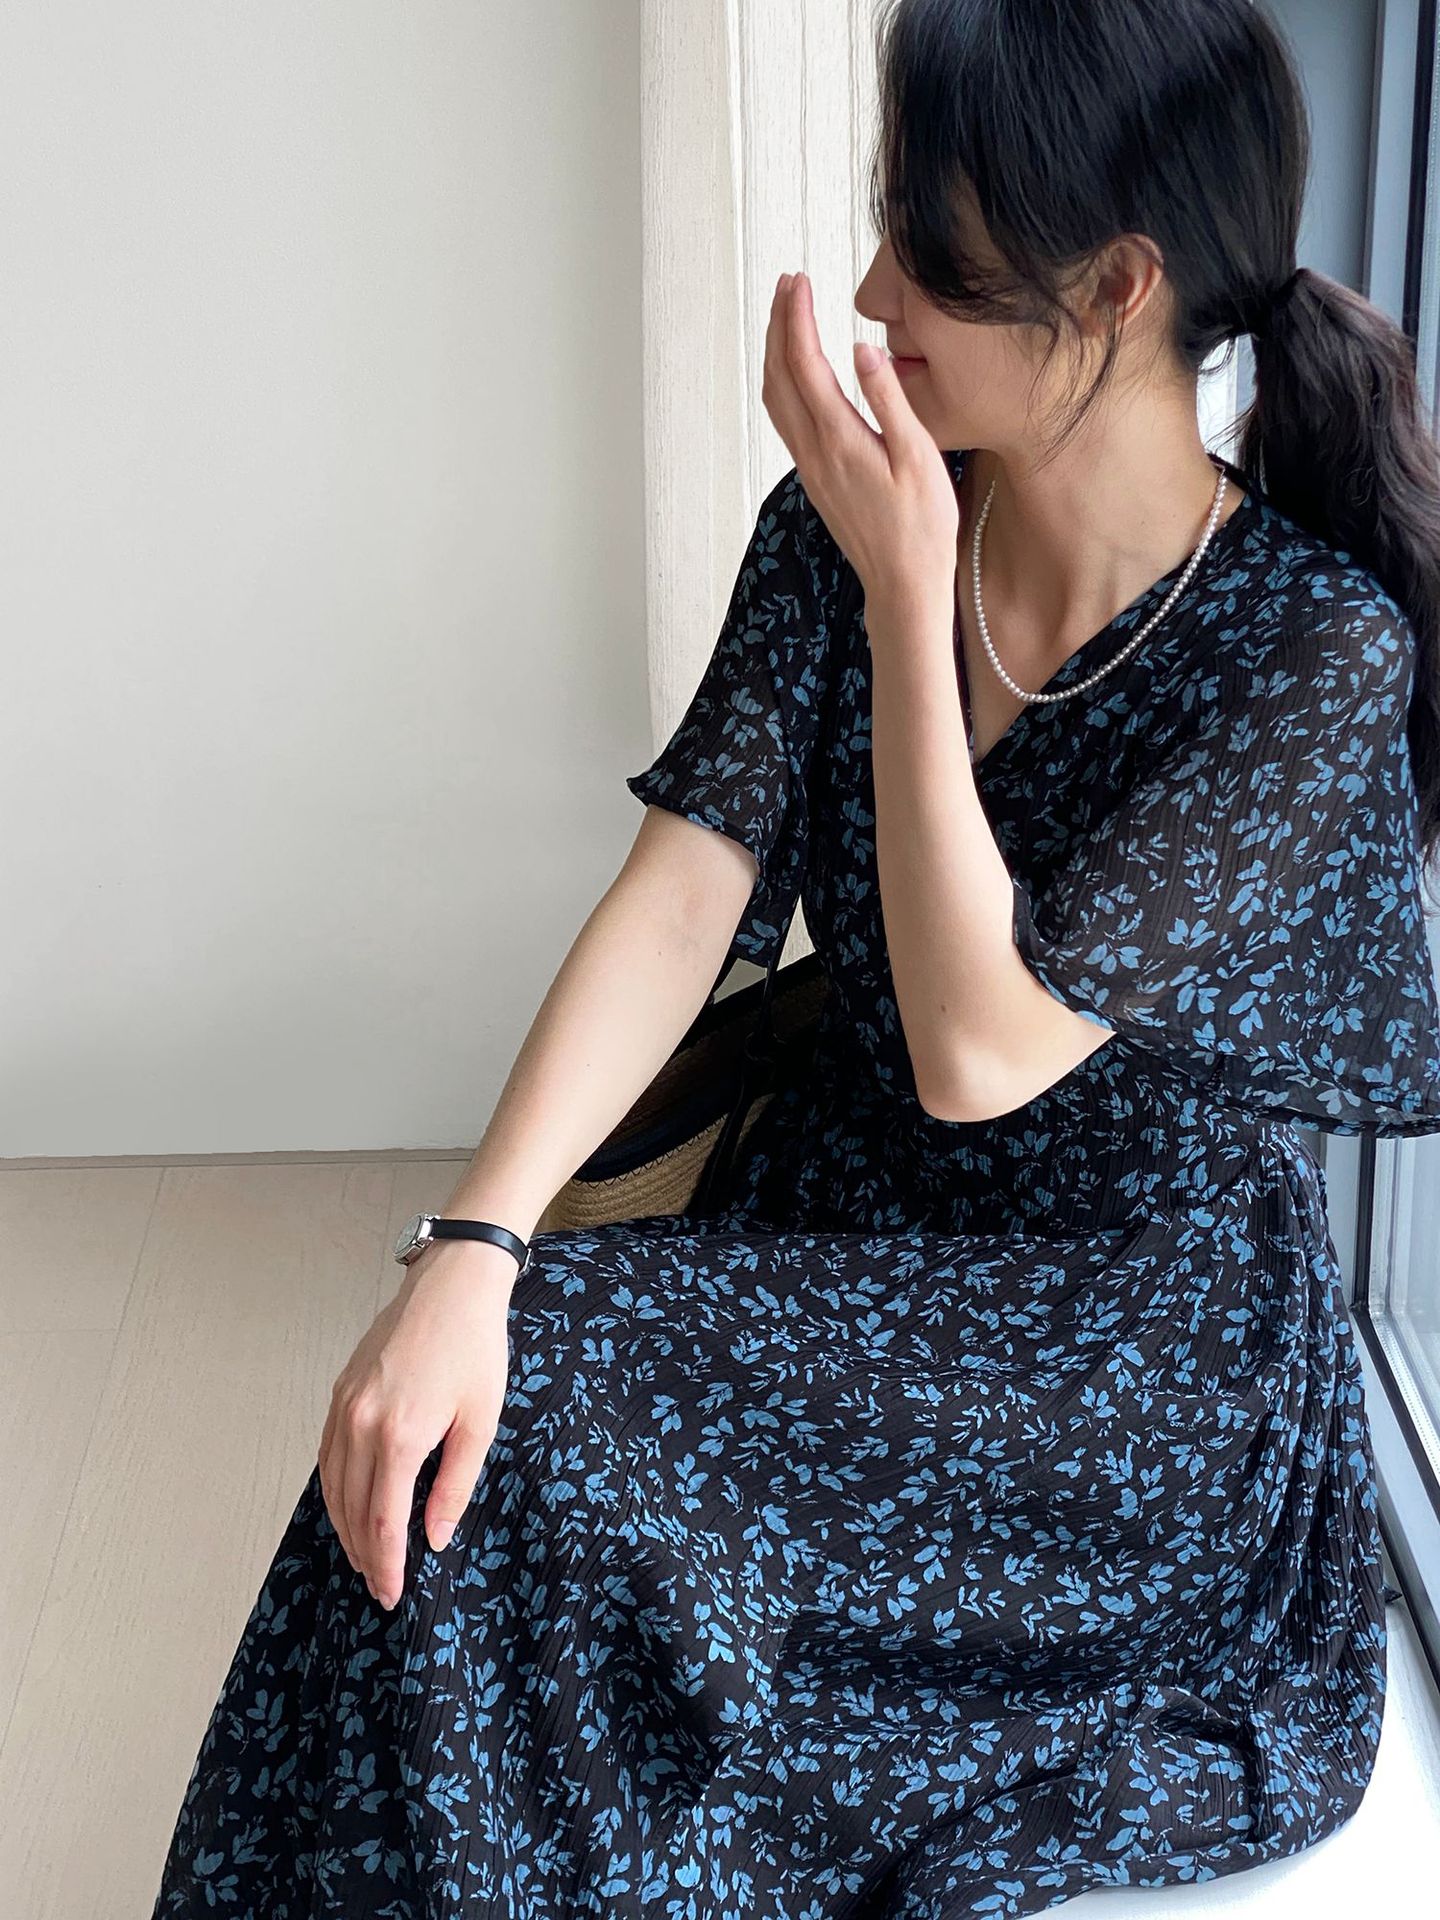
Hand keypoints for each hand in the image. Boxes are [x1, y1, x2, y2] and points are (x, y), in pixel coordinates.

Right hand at [317, 1238, 516, 1609]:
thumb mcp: (480, 1421)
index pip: (383, 1523)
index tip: (391, 1595)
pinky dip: (334, 1489)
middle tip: (378, 1586)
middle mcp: (361, 1425)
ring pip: (332, 1485)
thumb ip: (455, 1486)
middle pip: (352, 1511)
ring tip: (363, 1555)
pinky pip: (327, 1455)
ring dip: (344, 1527)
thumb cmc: (475, 1349)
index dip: (386, 1566)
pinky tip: (348, 1504)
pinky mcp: (340, 1391)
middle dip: (364, 1555)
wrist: (451, 1284)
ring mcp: (345, 1406)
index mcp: (400, 1437)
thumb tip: (435, 1538)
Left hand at [761, 270, 957, 611]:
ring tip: (787, 318)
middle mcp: (813, 453)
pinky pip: (786, 421)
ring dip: (776, 354)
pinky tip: (798, 372)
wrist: (902, 587)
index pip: (806, 365)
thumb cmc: (921, 528)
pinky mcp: (816, 479)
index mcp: (839, 441)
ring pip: (776, 400)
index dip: (798, 319)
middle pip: (779, 377)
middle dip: (779, 327)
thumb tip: (864, 349)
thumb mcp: (918, 459)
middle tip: (788, 285)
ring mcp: (810, 468)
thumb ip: (890, 401)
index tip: (799, 282)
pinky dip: (784, 384)